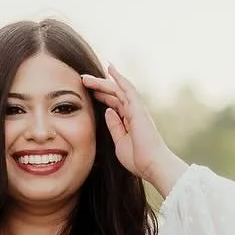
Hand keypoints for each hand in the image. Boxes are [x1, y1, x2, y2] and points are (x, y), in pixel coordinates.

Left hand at [81, 63, 186, 196]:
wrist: (152, 165)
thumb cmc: (138, 159)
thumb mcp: (120, 142)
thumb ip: (114, 126)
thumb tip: (108, 111)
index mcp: (129, 121)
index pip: (114, 103)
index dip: (101, 96)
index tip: (89, 92)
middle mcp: (134, 112)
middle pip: (114, 94)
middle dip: (98, 87)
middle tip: (83, 80)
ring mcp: (137, 109)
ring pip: (117, 89)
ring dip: (102, 81)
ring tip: (86, 77)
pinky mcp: (138, 109)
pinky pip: (128, 89)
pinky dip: (119, 78)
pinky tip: (110, 69)